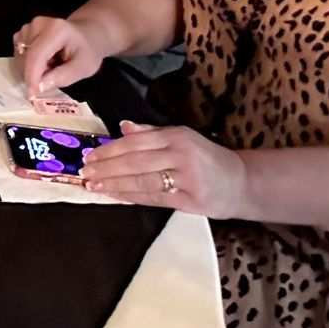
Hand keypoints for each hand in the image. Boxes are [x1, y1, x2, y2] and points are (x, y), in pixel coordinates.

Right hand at [14, 15, 104, 95]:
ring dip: (30, 68)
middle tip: (50, 81)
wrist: (87, 34)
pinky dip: (27, 62)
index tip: (32, 94)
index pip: (37, 54)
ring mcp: (30, 26)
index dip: (32, 76)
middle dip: (33, 74)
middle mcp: (39, 24)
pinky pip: (19, 52)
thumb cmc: (88, 51)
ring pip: (20, 55)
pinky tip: (43, 62)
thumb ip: (63, 76)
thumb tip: (40, 86)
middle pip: (25, 55)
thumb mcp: (84, 68)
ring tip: (50, 69)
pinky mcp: (24, 30)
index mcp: (57, 30)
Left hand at [81, 121, 248, 216]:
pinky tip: (115, 196)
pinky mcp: (190, 200)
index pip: (136, 142)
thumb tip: (122, 127)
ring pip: (142, 181)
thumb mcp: (183, 138)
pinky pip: (154, 198)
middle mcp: (181, 155)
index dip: (110, 150)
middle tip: (85, 172)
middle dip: (107, 168)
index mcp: (177, 136)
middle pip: (135, 161)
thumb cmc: (207, 158)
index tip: (90, 156)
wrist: (242, 183)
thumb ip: (151, 133)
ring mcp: (186, 178)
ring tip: (94, 185)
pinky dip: (131, 197)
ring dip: (115, 184)